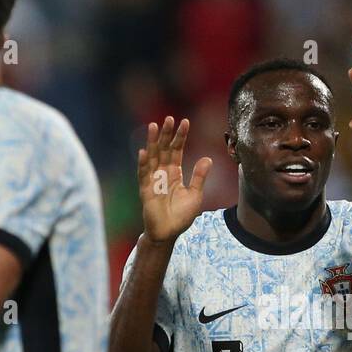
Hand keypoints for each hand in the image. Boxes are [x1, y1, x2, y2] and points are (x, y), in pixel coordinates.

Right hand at [137, 117, 212, 245]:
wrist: (169, 233)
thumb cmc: (181, 215)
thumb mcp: (195, 194)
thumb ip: (199, 176)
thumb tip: (208, 158)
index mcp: (174, 172)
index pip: (177, 150)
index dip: (180, 137)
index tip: (185, 122)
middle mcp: (162, 173)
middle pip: (163, 149)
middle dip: (166, 134)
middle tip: (169, 118)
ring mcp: (153, 180)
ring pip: (152, 157)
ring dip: (152, 142)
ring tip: (153, 126)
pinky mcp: (145, 190)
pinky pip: (143, 175)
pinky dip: (143, 164)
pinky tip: (143, 152)